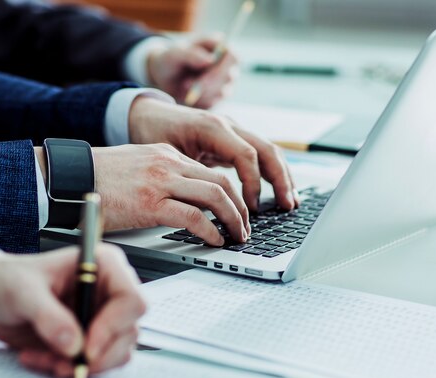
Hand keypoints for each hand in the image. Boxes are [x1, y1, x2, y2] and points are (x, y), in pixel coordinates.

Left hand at [0, 244, 145, 377]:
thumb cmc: (8, 279)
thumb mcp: (22, 292)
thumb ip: (47, 315)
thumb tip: (73, 343)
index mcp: (103, 266)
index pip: (130, 299)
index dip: (114, 326)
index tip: (86, 348)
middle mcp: (108, 290)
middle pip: (128, 331)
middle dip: (97, 354)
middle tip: (64, 363)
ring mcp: (103, 316)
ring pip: (116, 352)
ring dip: (82, 365)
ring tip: (45, 359)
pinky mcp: (91, 337)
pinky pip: (97, 363)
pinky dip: (72, 368)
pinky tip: (44, 359)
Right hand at [93, 143, 249, 245]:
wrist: (69, 176)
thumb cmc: (97, 177)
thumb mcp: (136, 165)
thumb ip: (160, 174)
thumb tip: (181, 198)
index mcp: (166, 154)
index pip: (211, 171)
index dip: (231, 193)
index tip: (237, 210)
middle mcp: (168, 163)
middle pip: (222, 181)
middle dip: (241, 206)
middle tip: (245, 226)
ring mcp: (160, 181)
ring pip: (216, 195)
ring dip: (233, 219)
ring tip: (237, 236)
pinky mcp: (150, 203)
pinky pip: (194, 217)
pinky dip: (211, 231)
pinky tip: (215, 241)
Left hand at [128, 97, 297, 212]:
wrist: (145, 113)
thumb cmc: (152, 132)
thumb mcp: (166, 155)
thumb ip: (188, 175)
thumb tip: (206, 207)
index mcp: (211, 127)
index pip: (246, 155)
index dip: (252, 183)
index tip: (250, 208)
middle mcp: (227, 125)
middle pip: (267, 150)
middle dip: (280, 179)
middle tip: (287, 206)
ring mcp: (232, 130)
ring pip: (268, 150)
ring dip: (282, 176)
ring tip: (290, 202)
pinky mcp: (231, 139)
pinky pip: (259, 154)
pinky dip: (270, 172)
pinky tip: (277, 191)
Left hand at [147, 36, 238, 108]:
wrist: (164, 77)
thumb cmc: (171, 59)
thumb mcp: (175, 53)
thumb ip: (191, 54)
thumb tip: (211, 60)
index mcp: (221, 47)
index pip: (233, 57)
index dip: (220, 69)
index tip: (200, 76)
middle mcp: (227, 65)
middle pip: (229, 77)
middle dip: (207, 84)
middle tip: (185, 84)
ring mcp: (225, 82)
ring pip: (222, 93)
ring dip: (201, 93)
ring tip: (184, 85)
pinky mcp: (217, 98)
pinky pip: (213, 104)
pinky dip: (198, 101)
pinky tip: (187, 94)